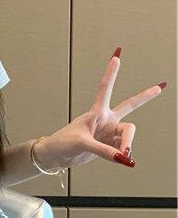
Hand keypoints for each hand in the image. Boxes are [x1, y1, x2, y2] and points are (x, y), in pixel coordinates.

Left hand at [36, 48, 166, 169]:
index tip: (117, 58)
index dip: (111, 74)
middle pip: (129, 106)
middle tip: (160, 86)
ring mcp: (108, 132)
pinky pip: (122, 150)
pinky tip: (121, 160)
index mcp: (96, 112)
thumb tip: (123, 157)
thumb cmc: (63, 143)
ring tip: (125, 156)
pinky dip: (123, 156)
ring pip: (127, 135)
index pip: (106, 89)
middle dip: (144, 97)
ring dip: (128, 145)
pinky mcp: (109, 146)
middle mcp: (105, 120)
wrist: (56, 156)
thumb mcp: (83, 144)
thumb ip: (104, 151)